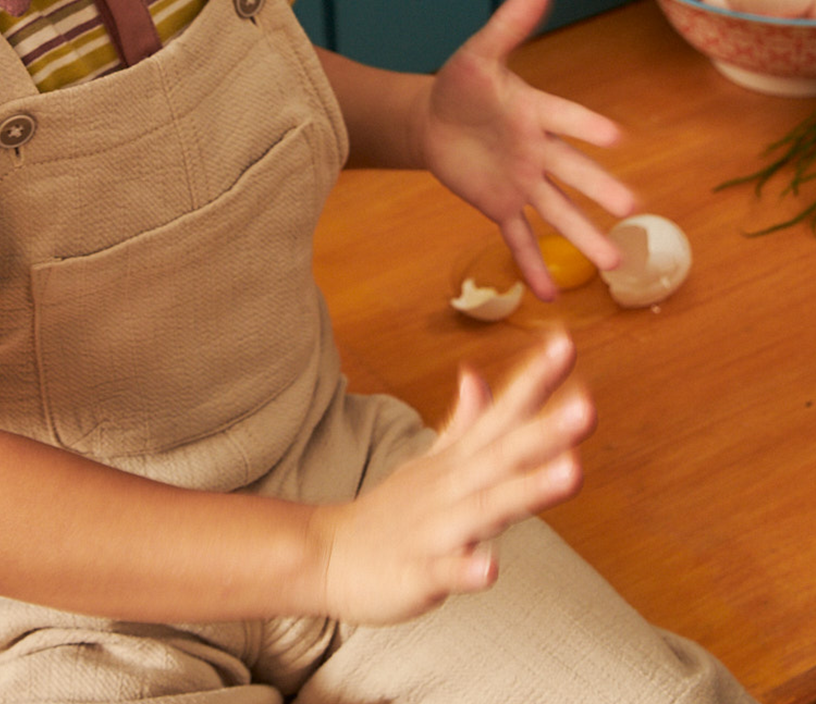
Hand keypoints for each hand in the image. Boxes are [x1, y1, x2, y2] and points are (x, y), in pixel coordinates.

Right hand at [309, 332, 591, 626]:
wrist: (327, 554)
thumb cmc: (392, 512)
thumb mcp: (432, 461)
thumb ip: (465, 422)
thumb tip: (478, 374)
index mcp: (459, 462)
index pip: (503, 414)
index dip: (535, 381)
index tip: (567, 343)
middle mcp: (452, 487)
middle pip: (505, 454)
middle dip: (547, 431)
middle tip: (588, 406)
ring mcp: (435, 528)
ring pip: (487, 506)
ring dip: (528, 489)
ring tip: (572, 472)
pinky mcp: (417, 572)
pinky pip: (444, 571)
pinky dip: (466, 569)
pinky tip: (489, 568)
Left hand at [416, 0, 636, 298]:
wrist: (433, 119)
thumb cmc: (462, 83)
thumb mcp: (479, 53)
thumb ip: (508, 27)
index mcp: (535, 111)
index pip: (565, 118)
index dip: (586, 125)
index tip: (616, 136)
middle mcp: (538, 151)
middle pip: (572, 172)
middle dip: (600, 188)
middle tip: (634, 206)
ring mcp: (523, 182)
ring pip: (557, 212)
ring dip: (584, 238)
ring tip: (616, 265)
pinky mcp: (500, 204)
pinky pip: (519, 237)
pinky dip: (533, 265)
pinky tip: (551, 295)